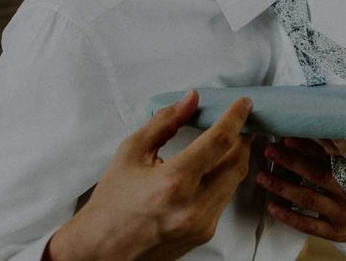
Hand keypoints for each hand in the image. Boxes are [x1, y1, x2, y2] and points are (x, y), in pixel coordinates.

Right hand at [46, 90, 253, 260]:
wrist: (100, 252)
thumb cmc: (111, 203)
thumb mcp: (130, 153)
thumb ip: (165, 122)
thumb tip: (192, 100)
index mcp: (172, 182)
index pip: (219, 141)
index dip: (236, 118)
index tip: (244, 104)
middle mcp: (192, 206)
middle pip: (237, 161)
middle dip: (243, 137)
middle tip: (240, 122)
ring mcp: (201, 223)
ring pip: (235, 181)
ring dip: (235, 158)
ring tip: (227, 142)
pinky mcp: (204, 234)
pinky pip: (224, 199)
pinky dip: (224, 179)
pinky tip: (213, 169)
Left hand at [257, 138, 345, 241]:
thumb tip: (319, 134)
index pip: (330, 156)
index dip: (307, 147)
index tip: (288, 139)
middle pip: (315, 175)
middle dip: (290, 162)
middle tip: (270, 151)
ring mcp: (342, 214)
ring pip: (307, 198)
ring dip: (282, 187)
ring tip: (263, 176)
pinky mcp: (334, 232)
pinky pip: (308, 225)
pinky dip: (289, 216)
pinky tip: (273, 206)